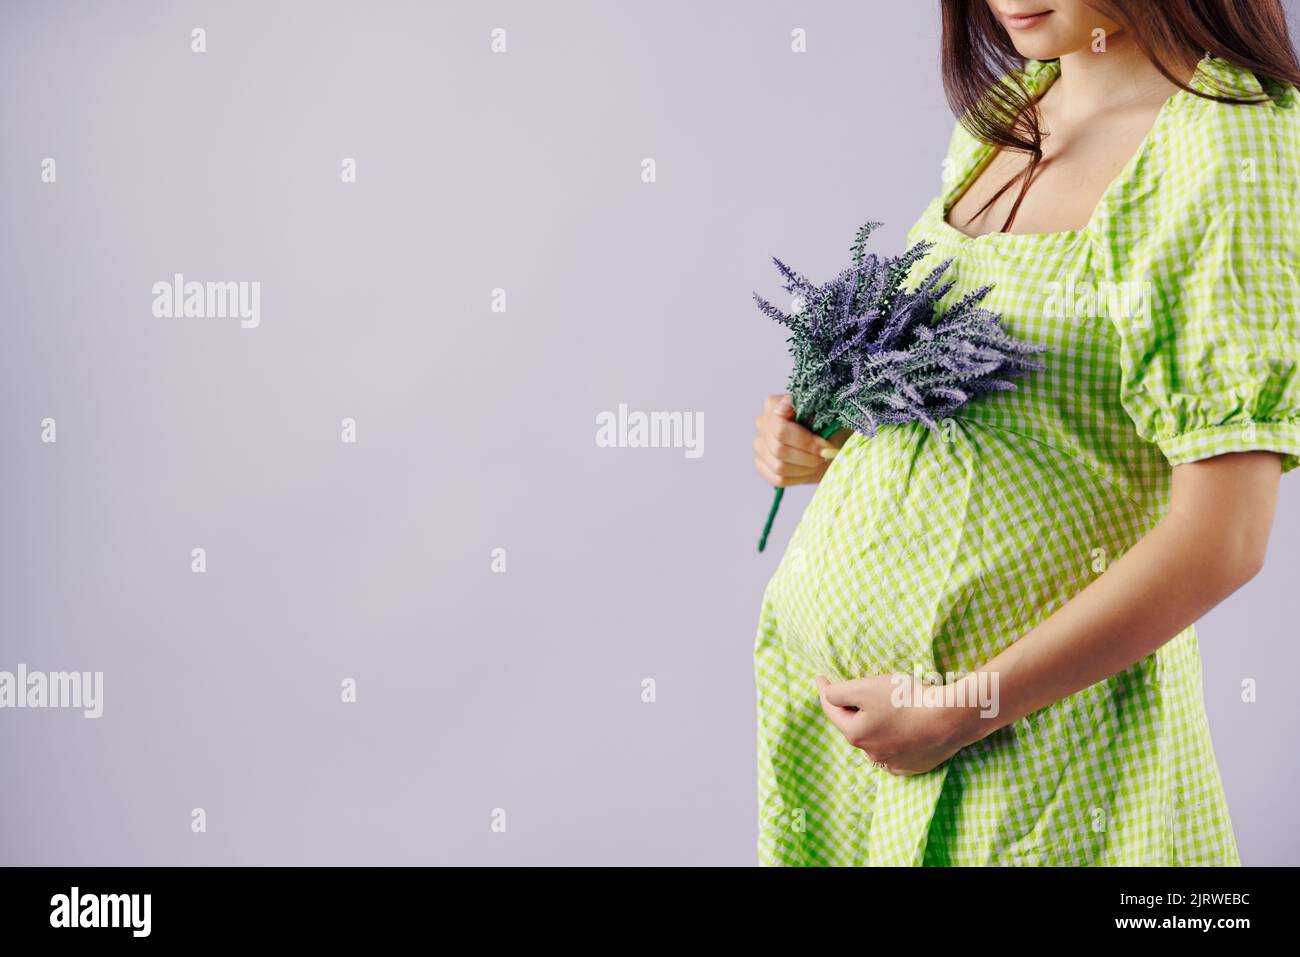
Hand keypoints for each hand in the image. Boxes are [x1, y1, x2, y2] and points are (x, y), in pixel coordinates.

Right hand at [753, 394, 846, 488]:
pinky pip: (778, 479)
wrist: (827, 441)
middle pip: (780, 449)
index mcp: (773, 405)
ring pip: (779, 466)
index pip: (780, 429)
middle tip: (827, 455)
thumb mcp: (825, 415)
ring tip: (819, 461)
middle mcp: (761, 423)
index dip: (806, 441)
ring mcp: (759, 445)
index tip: (826, 446)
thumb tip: (788, 404)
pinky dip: (798, 478)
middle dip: (809, 456)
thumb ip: (810, 409)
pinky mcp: (761, 464)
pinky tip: (809, 470)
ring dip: (805, 468)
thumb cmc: (828, 425)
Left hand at [815, 674, 966, 775]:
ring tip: (884, 710)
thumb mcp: (864, 687)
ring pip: (875, 741)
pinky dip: (894, 740)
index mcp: (856, 735)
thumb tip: (828, 695)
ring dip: (874, 727)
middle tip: (858, 691)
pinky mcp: (914, 765)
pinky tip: (901, 730)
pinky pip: (896, 752)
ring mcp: (894, 763)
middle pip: (854, 726)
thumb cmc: (906, 699)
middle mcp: (871, 754)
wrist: (950, 718)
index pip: (832, 710)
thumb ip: (838, 692)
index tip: (821, 677)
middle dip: (852, 709)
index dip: (825, 691)